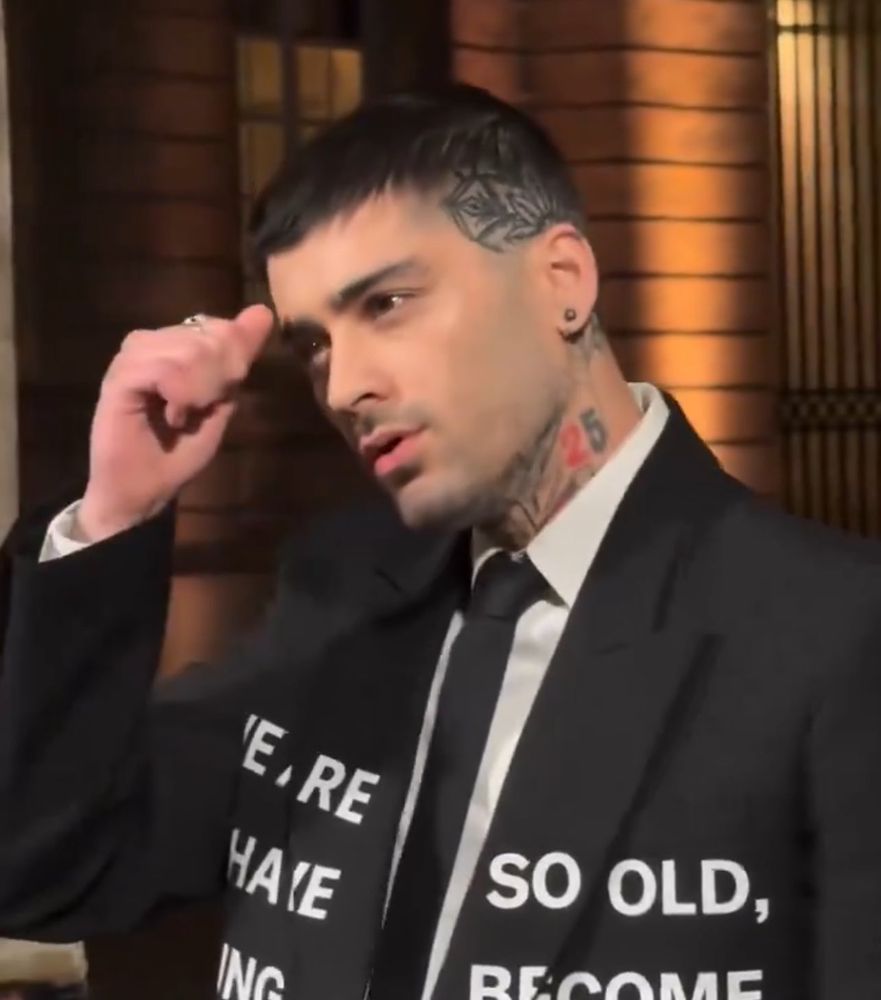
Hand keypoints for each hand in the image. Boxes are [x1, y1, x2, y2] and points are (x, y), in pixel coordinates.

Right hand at [77, 305, 273, 542]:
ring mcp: (132, 359)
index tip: (222, 394)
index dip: (231, 358)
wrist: (142, 491)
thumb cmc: (177, 452)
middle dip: (217, 377)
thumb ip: (239, 358)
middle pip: (207, 334)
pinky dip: (179, 394)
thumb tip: (263, 311)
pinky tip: (173, 416)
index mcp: (174, 346)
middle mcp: (151, 344)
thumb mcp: (221, 402)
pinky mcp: (118, 379)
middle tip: (199, 408)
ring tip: (183, 415)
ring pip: (187, 348)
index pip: (217, 325)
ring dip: (199, 388)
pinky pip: (163, 368)